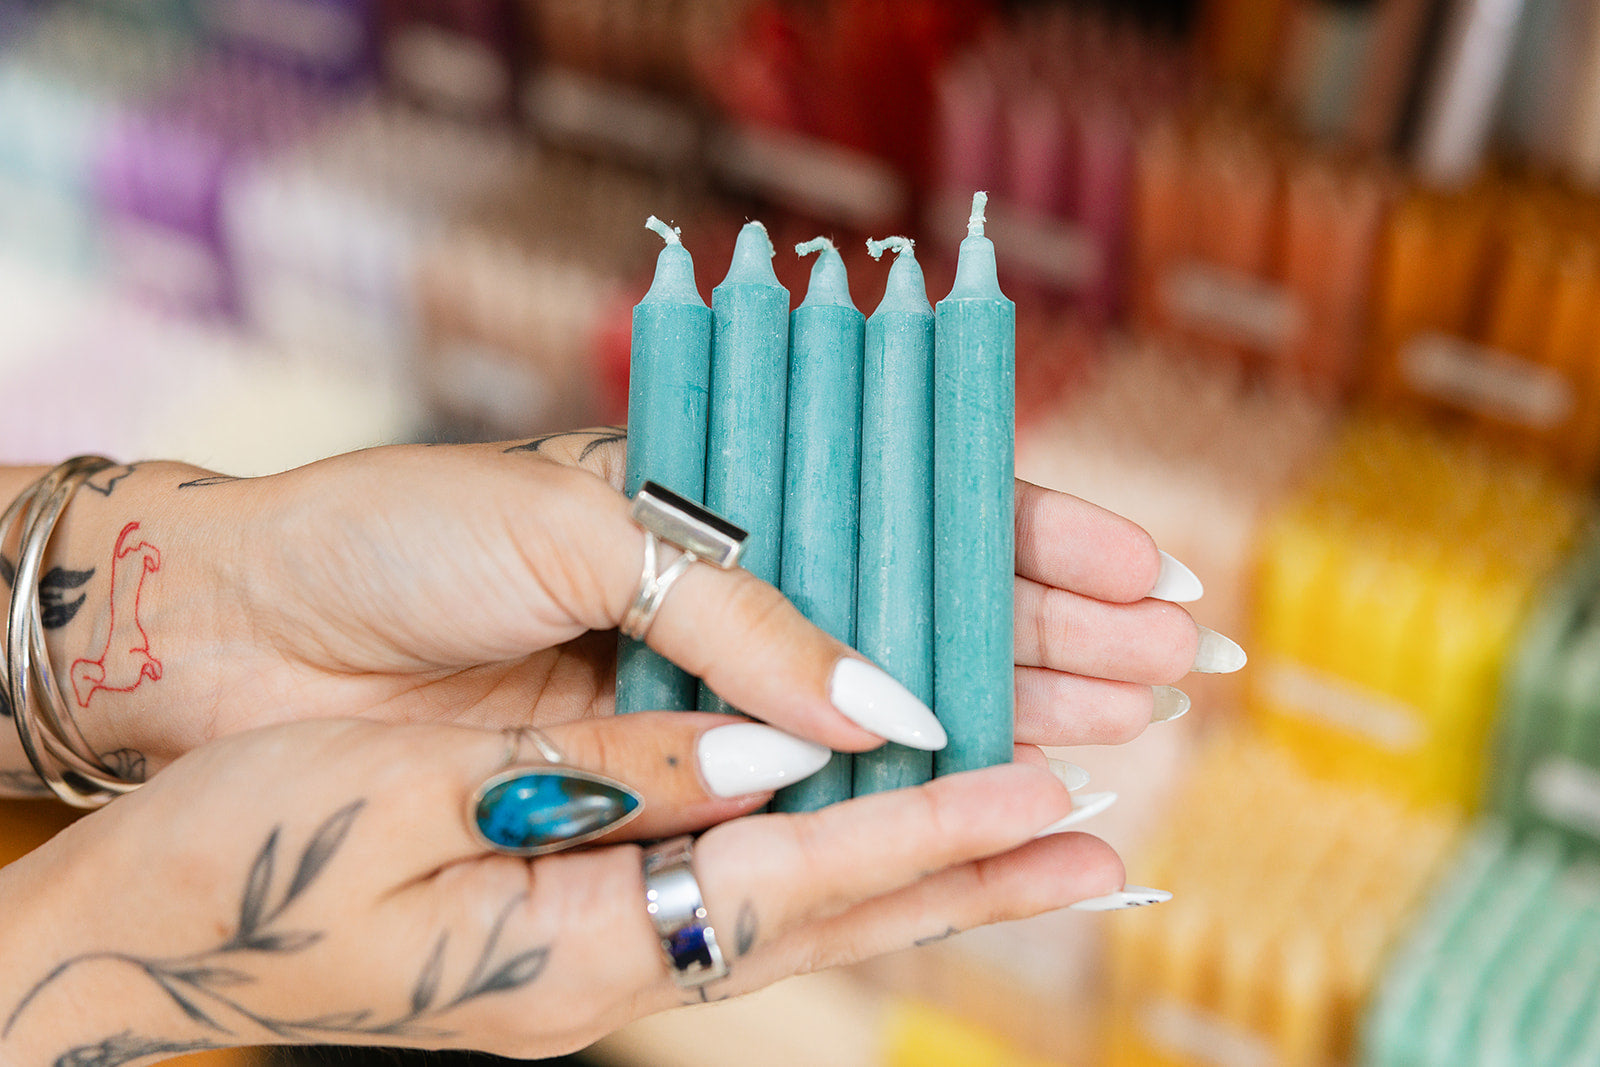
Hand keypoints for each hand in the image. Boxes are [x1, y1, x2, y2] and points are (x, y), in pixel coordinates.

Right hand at [0, 715, 1119, 1060]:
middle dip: (973, 866)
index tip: (1050, 787)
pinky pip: (736, 892)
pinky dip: (834, 858)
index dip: (928, 826)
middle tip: (1107, 835)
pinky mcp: (572, 930)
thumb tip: (782, 750)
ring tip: (1048, 842)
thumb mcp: (405, 797)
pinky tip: (876, 828)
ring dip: (928, 870)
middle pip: (831, 913)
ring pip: (800, 909)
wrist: (129, 944)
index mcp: (571, 947)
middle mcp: (608, 969)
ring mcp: (592, 963)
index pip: (797, 880)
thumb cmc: (233, 856)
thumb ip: (604, 774)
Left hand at [29, 430, 1234, 779]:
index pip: (910, 509)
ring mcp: (705, 694)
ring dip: (1012, 717)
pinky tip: (989, 804)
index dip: (1034, 540)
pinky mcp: (662, 777)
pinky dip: (895, 799)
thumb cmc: (399, 543)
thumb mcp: (574, 530)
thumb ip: (738, 616)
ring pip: (890, 711)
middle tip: (1182, 671)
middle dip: (1060, 636)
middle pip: (929, 612)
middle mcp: (728, 600)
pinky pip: (803, 792)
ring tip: (1131, 734)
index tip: (1149, 576)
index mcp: (716, 501)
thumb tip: (896, 708)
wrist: (248, 635)